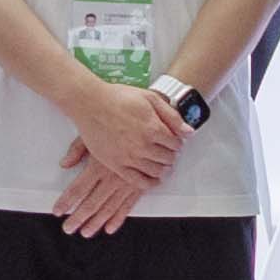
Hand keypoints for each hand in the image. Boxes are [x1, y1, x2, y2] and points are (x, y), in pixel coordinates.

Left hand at [57, 129, 162, 239]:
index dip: (66, 202)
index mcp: (98, 165)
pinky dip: (118, 219)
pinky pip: (128, 206)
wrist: (148, 125)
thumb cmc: (118, 126)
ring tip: (85, 232)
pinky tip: (109, 228)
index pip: (77, 189)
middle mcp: (112, 177)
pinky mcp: (140, 185)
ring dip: (96, 222)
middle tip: (68, 228)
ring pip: (108, 208)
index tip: (58, 211)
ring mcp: (126, 183)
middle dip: (78, 218)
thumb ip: (77, 150)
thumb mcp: (94, 133)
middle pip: (91, 203)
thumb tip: (64, 164)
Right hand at [60, 76, 186, 187]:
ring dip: (163, 169)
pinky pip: (139, 182)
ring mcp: (129, 157)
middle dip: (171, 155)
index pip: (176, 144)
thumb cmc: (118, 97)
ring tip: (161, 163)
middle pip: (168, 159)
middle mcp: (143, 146)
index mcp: (154, 128)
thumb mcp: (150, 98)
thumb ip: (172, 116)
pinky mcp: (117, 165)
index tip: (173, 141)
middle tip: (167, 151)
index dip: (176, 142)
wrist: (90, 103)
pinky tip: (152, 178)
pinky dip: (150, 182)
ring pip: (157, 172)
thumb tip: (189, 132)